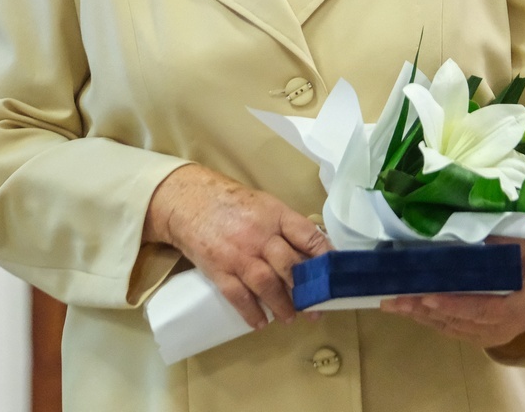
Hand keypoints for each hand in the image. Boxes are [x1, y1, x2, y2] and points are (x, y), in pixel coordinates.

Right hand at [143, 164, 328, 328]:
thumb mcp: (265, 205)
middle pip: (289, 265)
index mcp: (275, 215)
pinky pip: (237, 295)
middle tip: (316, 307)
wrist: (189, 201)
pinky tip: (260, 322)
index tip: (335, 274)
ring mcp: (238, 253)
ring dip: (282, 304)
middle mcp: (259, 234)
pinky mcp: (218, 268)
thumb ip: (286, 227)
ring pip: (266, 283)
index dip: (325, 256)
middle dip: (305, 289)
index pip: (307, 235)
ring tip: (290, 318)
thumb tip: (312, 251)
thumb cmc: (232, 203)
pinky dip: (250, 311)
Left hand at [379, 237, 524, 349]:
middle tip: (395, 298)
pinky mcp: (481, 337)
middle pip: (458, 322)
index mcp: (518, 308)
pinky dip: (430, 319)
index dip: (453, 304)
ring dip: (420, 316)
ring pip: (450, 328)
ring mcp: (490, 337)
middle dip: (424, 309)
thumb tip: (464, 234)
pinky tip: (410, 309)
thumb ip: (499, 244)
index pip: (481, 308)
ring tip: (393, 302)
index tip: (427, 296)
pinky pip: (452, 330)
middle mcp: (502, 329)